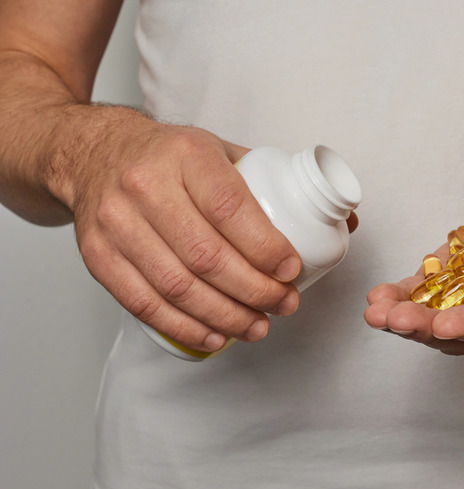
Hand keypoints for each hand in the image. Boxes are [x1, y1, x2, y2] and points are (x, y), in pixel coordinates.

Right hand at [60, 115, 301, 351]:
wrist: (96, 154)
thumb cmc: (172, 157)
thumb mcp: (222, 152)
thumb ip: (276, 184)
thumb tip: (341, 221)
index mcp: (187, 154)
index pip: (232, 208)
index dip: (266, 247)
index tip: (292, 270)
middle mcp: (146, 185)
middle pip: (207, 255)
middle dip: (254, 290)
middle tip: (283, 304)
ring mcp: (117, 222)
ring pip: (177, 285)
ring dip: (225, 317)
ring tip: (257, 327)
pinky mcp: (97, 254)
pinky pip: (142, 302)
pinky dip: (184, 327)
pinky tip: (214, 337)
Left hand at [364, 186, 463, 354]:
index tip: (443, 326)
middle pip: (462, 332)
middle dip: (424, 326)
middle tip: (392, 319)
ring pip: (438, 317)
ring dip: (405, 315)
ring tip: (375, 311)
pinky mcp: (461, 278)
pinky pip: (429, 291)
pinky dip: (403, 293)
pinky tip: (379, 295)